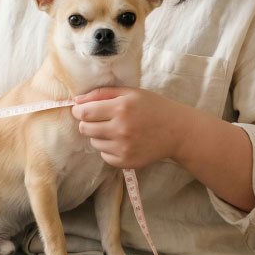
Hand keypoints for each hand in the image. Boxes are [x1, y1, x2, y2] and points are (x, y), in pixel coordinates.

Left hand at [70, 86, 193, 169]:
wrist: (178, 131)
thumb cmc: (153, 107)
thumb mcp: (130, 92)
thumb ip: (102, 93)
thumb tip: (76, 100)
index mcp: (121, 108)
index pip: (84, 113)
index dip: (79, 111)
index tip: (82, 110)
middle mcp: (121, 129)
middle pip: (85, 129)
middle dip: (88, 123)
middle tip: (101, 119)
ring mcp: (124, 148)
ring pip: (94, 143)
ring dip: (99, 136)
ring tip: (117, 130)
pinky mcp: (127, 162)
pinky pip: (104, 156)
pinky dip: (109, 149)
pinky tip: (123, 142)